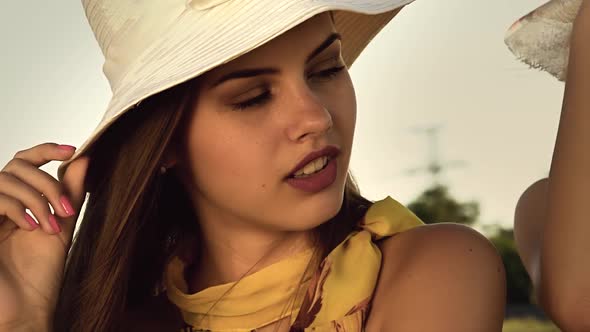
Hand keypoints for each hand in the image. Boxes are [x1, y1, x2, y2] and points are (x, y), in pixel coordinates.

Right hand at [0, 143, 88, 328]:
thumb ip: (69, 192)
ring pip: (5, 180)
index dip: (45, 150)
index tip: (72, 150)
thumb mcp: (61, 224)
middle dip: (46, 183)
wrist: (26, 308)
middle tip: (66, 209)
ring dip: (36, 199)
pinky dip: (17, 208)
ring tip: (52, 226)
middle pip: (16, 166)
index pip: (24, 162)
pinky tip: (31, 227)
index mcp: (16, 200)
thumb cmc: (40, 272)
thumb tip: (85, 158)